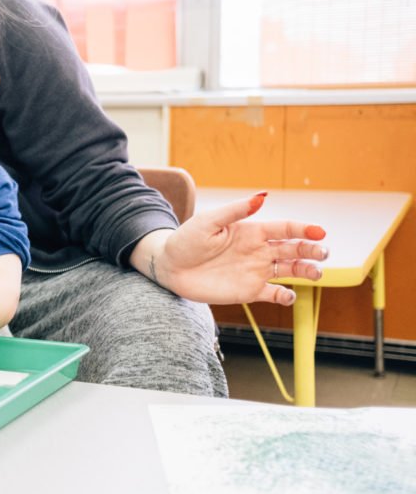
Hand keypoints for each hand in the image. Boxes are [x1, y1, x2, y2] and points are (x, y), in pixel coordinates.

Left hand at [152, 191, 328, 305]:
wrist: (170, 268)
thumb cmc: (186, 240)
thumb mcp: (209, 221)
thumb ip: (236, 211)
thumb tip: (262, 196)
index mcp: (252, 231)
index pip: (285, 228)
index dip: (303, 229)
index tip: (320, 232)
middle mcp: (259, 251)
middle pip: (294, 249)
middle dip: (312, 250)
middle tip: (324, 253)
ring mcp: (256, 271)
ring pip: (290, 271)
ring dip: (306, 271)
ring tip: (317, 274)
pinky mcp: (248, 291)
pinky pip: (273, 294)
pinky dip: (285, 296)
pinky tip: (289, 296)